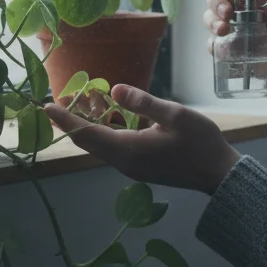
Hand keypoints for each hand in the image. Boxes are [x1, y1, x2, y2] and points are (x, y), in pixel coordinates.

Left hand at [44, 85, 241, 194]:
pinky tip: (107, 116)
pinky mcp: (140, 167)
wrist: (218, 175)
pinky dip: (104, 132)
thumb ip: (144, 103)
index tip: (47, 106)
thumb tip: (115, 90)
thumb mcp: (175, 115)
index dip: (66, 120)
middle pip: (89, 142)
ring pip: (100, 146)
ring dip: (88, 126)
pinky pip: (113, 149)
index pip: (88, 133)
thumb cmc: (200, 143)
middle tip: (58, 102)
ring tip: (79, 103)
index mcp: (129, 150)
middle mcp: (124, 162)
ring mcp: (132, 167)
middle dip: (72, 122)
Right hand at [200, 0, 266, 130]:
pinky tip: (224, 50)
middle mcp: (243, 8)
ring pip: (211, 17)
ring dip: (212, 22)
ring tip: (223, 32)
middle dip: (216, 2)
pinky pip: (214, 44)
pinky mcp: (231, 48)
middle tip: (226, 14)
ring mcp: (235, 28)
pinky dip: (214, 45)